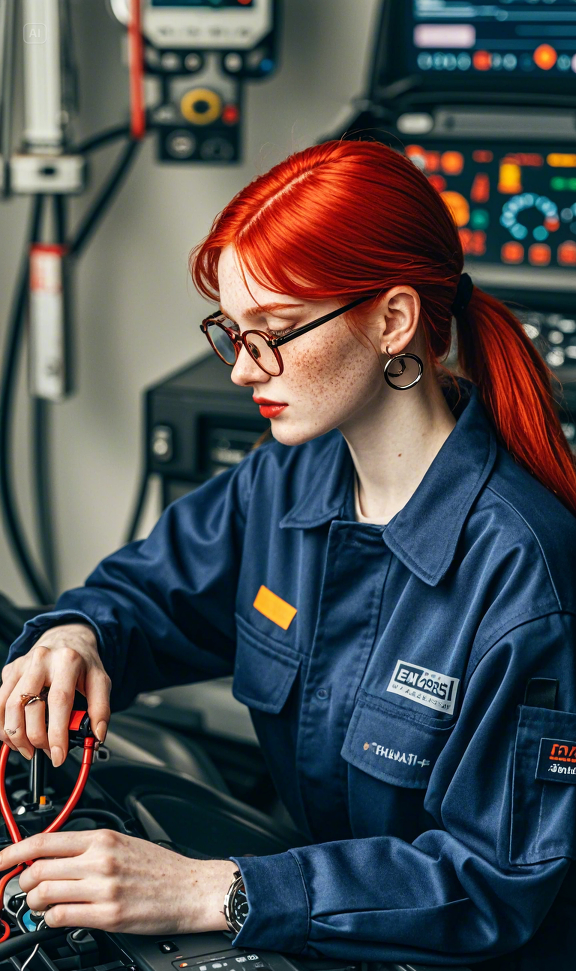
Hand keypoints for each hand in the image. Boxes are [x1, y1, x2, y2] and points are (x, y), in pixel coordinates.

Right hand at [0, 625, 110, 764]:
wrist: (66, 639)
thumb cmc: (82, 662)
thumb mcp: (100, 680)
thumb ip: (101, 709)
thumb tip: (97, 736)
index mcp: (67, 660)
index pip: (59, 701)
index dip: (57, 733)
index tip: (58, 755)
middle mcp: (41, 660)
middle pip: (29, 706)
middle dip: (36, 738)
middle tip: (46, 751)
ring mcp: (22, 665)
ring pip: (7, 706)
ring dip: (15, 735)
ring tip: (28, 748)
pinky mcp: (9, 671)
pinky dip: (3, 725)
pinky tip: (14, 736)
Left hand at [0, 831, 235, 933]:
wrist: (191, 888)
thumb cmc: (161, 869)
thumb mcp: (123, 843)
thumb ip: (89, 849)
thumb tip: (53, 857)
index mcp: (102, 838)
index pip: (45, 841)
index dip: (13, 852)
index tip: (0, 861)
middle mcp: (100, 859)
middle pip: (38, 869)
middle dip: (23, 883)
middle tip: (25, 890)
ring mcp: (103, 888)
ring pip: (44, 893)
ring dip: (35, 902)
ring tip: (42, 905)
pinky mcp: (108, 915)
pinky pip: (61, 917)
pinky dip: (50, 919)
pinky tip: (58, 917)